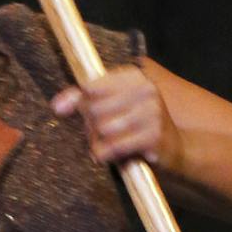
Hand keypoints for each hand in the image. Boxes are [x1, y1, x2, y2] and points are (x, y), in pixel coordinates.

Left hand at [52, 65, 183, 171]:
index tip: (86, 118)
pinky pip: (114, 146)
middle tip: (98, 138)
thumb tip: (57, 106)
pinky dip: (106, 155)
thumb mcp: (112, 107)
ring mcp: (152, 111)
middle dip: (90, 129)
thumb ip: (83, 101)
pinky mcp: (153, 135)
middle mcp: (145, 88)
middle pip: (95, 109)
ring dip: (97, 145)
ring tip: (105, 148)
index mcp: (133, 75)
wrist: (175, 149)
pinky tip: (111, 156)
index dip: (81, 105)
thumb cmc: (136, 128)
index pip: (90, 87)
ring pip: (102, 129)